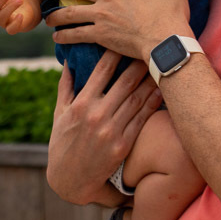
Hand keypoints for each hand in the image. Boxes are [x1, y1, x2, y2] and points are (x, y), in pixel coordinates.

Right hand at [47, 50, 162, 204]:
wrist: (69, 180)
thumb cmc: (62, 143)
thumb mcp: (59, 113)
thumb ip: (66, 86)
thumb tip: (69, 61)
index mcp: (80, 104)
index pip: (101, 71)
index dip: (115, 53)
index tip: (125, 39)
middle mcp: (97, 115)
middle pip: (124, 82)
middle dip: (139, 62)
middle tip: (152, 46)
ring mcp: (111, 131)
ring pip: (136, 99)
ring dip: (150, 81)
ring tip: (162, 65)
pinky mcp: (122, 145)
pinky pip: (141, 120)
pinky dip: (152, 104)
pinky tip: (161, 92)